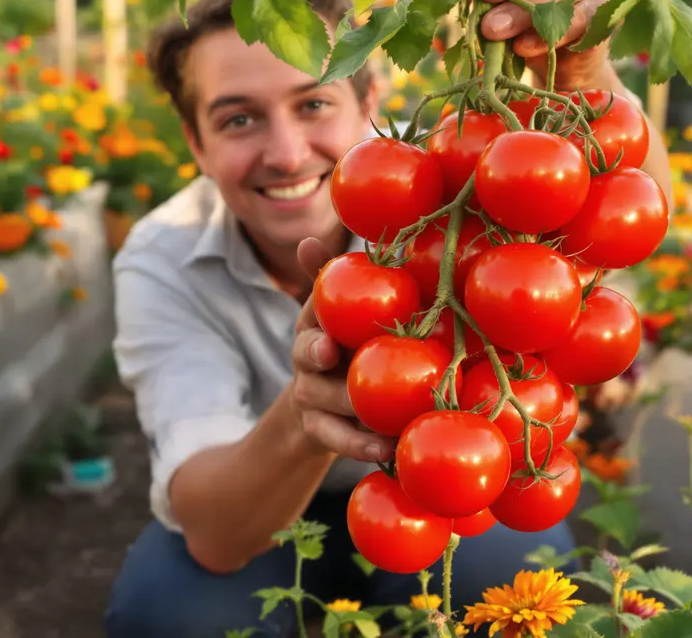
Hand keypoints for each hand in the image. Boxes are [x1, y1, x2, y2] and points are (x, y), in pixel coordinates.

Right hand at [287, 237, 394, 463]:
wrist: (324, 405)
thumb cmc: (350, 343)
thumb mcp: (345, 311)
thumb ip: (338, 277)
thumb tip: (308, 239)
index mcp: (316, 324)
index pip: (310, 316)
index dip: (315, 323)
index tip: (328, 339)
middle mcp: (307, 358)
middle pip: (306, 356)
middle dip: (316, 357)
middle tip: (331, 357)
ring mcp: (311, 395)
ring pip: (323, 400)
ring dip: (350, 410)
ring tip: (378, 421)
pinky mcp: (321, 430)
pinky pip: (337, 439)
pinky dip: (360, 445)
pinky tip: (386, 450)